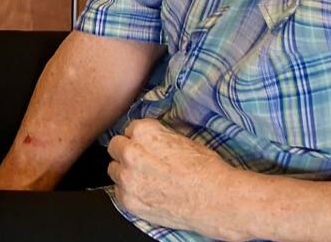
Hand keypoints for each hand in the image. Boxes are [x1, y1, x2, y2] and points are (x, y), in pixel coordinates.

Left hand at [106, 119, 243, 240]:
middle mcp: (131, 153)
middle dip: (127, 152)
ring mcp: (128, 179)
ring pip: (113, 170)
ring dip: (125, 172)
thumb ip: (156, 136)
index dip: (139, 139)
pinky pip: (118, 192)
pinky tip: (147, 193)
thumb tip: (148, 137)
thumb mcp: (181, 138)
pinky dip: (129, 192)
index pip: (129, 129)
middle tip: (143, 161)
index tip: (147, 146)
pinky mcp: (129, 201)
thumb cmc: (205, 169)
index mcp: (144, 132)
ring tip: (146, 178)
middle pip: (115, 147)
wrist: (216, 199)